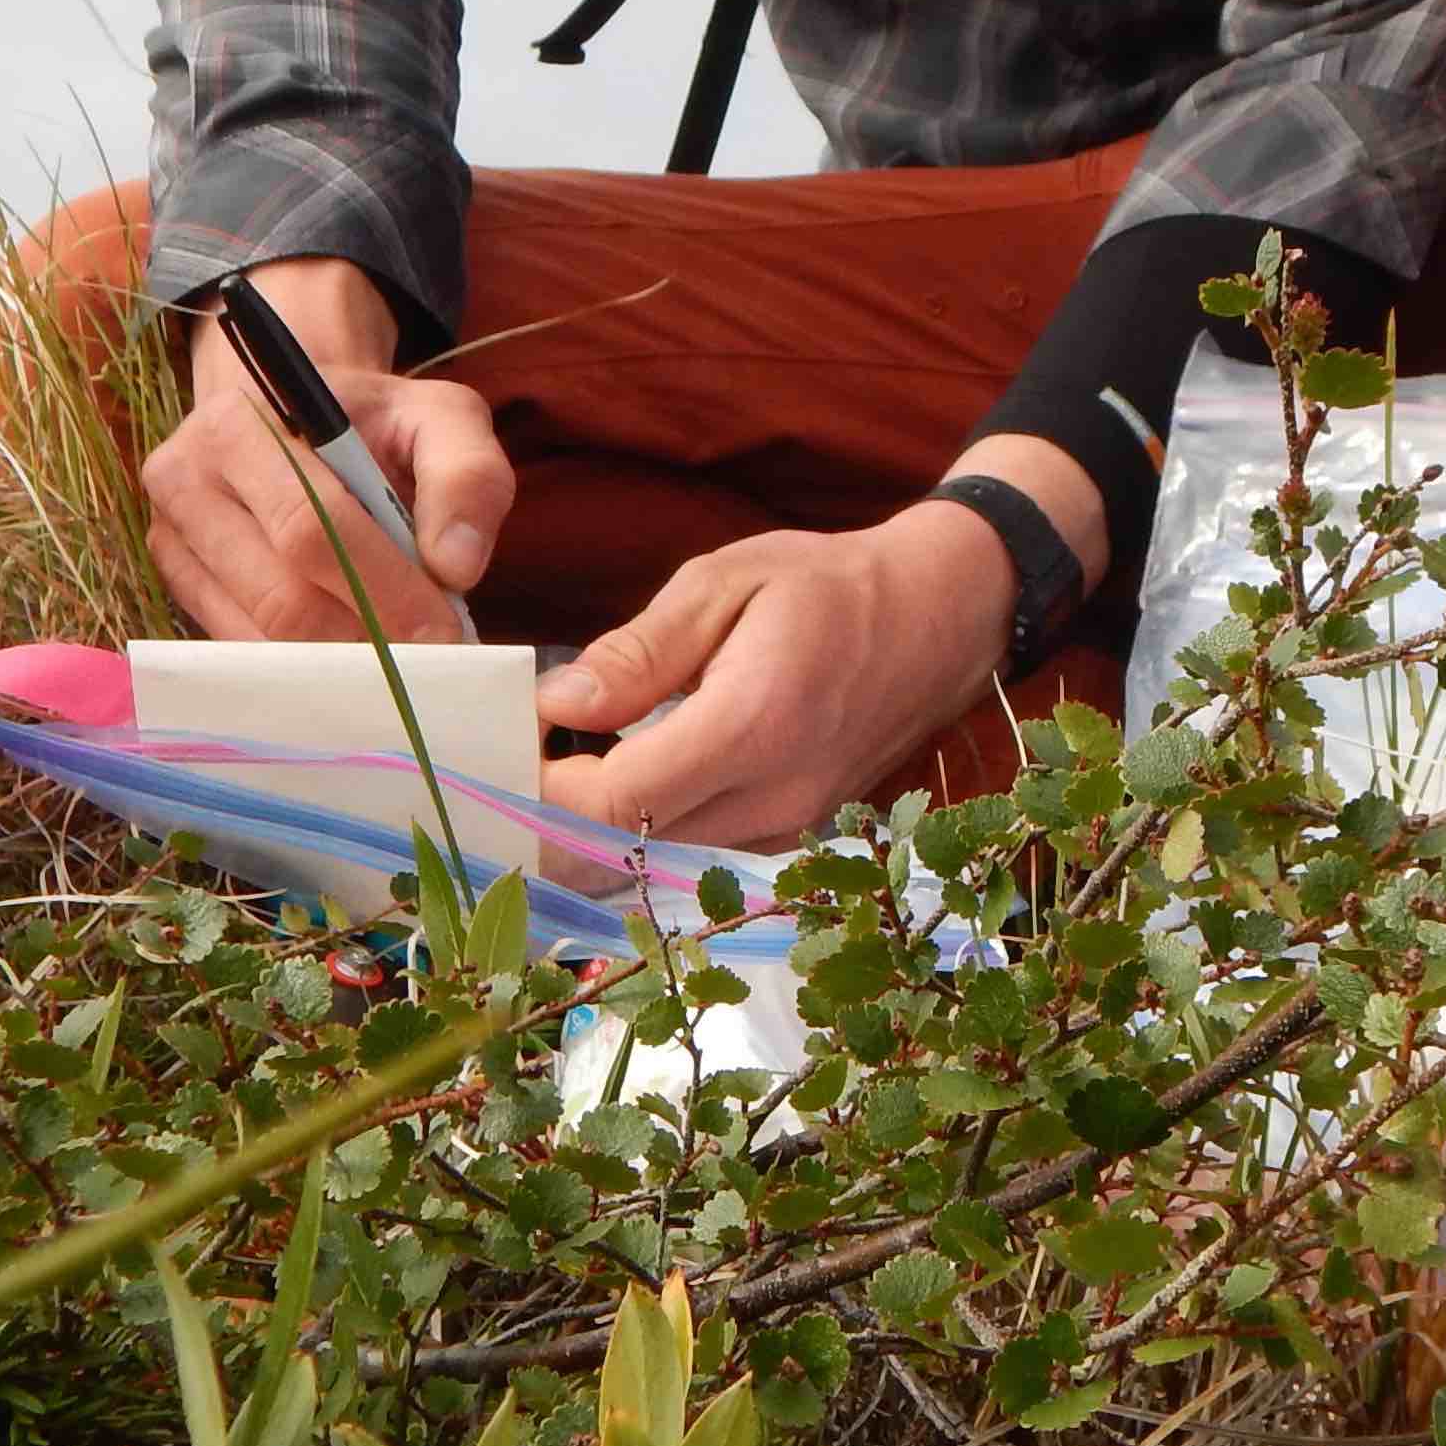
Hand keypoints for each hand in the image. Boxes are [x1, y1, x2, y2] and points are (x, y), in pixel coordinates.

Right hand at [141, 256, 510, 641]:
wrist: (295, 422)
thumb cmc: (370, 425)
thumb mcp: (437, 418)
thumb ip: (466, 475)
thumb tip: (456, 567)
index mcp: (241, 424)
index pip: (310, 526)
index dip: (381, 587)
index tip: (444, 630)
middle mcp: (184, 480)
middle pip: (280, 593)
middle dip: (364, 637)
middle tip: (427, 661)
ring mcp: (170, 539)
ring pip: (258, 633)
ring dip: (336, 664)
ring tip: (396, 661)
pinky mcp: (175, 586)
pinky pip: (240, 648)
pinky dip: (302, 670)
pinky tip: (349, 665)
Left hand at [535, 499, 1020, 848]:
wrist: (938, 619)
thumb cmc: (828, 586)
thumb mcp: (724, 583)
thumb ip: (638, 653)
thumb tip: (556, 708)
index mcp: (751, 726)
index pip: (615, 807)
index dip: (541, 794)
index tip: (506, 748)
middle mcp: (772, 798)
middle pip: (624, 852)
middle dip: (553, 816)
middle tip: (515, 758)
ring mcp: (786, 829)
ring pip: (654, 862)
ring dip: (596, 827)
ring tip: (563, 761)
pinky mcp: (788, 838)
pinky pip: (694, 854)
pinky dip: (645, 828)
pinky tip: (624, 778)